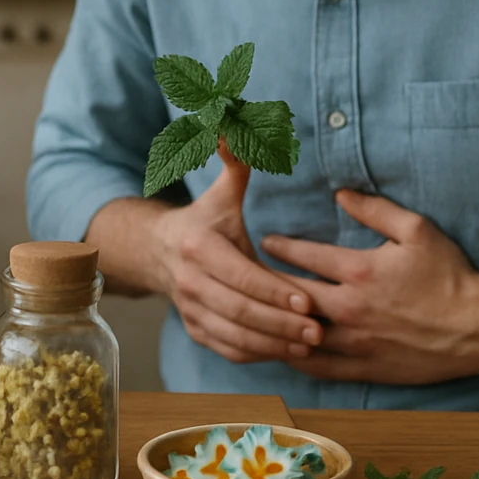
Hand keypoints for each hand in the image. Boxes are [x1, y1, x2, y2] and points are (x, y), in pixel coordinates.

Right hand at [153, 141, 322, 362]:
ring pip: (233, 336)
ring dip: (272, 344)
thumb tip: (235, 123)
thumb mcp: (221, 193)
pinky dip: (257, 355)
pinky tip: (287, 353)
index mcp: (197, 246)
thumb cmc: (205, 221)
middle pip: (238, 311)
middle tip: (319, 329)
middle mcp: (189, 281)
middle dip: (280, 323)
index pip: (239, 275)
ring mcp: (190, 309)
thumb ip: (235, 163)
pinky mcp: (195, 330)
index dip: (272, 290)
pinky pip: (227, 349)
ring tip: (310, 346)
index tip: (307, 299)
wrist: (159, 251)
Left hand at [260, 190, 478, 383]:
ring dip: (276, 323)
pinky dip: (296, 358)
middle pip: (292, 295)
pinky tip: (282, 350)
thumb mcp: (418, 230)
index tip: (263, 241)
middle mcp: (350, 309)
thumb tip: (340, 194)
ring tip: (255, 312)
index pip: (305, 256)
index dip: (280, 246)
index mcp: (360, 271)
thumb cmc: (451, 275)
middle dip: (265, 283)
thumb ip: (375, 209)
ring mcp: (356, 342)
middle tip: (245, 274)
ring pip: (299, 334)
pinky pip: (320, 367)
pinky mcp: (366, 368)